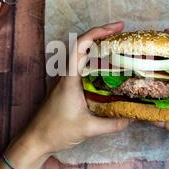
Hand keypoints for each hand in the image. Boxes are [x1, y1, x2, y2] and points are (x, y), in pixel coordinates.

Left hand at [20, 22, 129, 156]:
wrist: (35, 140)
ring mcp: (65, 80)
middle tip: (122, 31)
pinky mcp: (67, 87)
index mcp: (69, 79)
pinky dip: (94, 60)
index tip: (116, 28)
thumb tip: (132, 117)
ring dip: (97, 46)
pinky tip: (107, 67)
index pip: (81, 46)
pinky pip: (81, 67)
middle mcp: (66, 75)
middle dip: (102, 34)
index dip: (98, 32)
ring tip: (117, 44)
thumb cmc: (56, 132)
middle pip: (82, 45)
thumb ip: (112, 124)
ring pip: (81, 55)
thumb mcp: (88, 129)